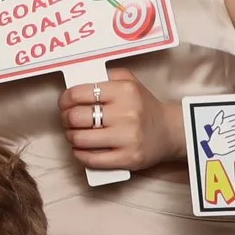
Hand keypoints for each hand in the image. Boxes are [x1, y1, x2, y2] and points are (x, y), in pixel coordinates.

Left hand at [59, 65, 179, 172]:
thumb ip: (106, 75)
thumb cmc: (143, 106)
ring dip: (70, 137)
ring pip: (79, 139)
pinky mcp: (128, 158)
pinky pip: (91, 159)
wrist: (170, 131)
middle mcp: (127, 113)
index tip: (64, 103)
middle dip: (65, 119)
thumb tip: (78, 80)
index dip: (65, 99)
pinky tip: (80, 149)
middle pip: (76, 117)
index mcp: (125, 91)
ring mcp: (127, 138)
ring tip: (74, 134)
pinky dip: (79, 154)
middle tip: (67, 119)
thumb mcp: (130, 81)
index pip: (78, 94)